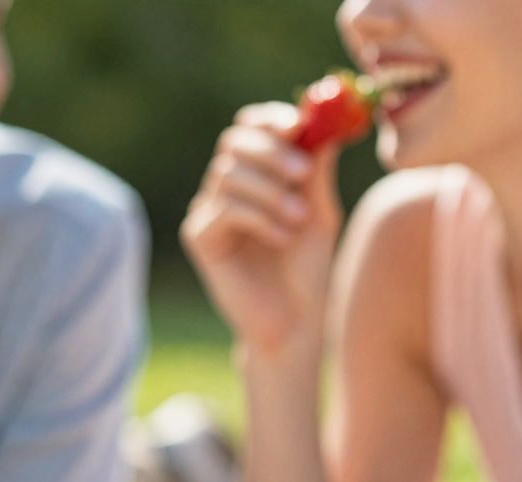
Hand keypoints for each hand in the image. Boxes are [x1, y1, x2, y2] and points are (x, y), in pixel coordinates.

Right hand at [180, 103, 343, 360]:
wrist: (296, 321)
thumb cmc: (309, 269)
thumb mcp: (320, 210)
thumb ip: (316, 168)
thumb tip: (321, 119)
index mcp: (258, 173)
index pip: (251, 127)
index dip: (270, 119)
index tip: (298, 125)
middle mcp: (228, 186)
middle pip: (234, 142)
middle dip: (271, 153)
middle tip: (302, 174)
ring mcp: (210, 210)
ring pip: (229, 174)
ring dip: (270, 193)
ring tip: (298, 220)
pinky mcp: (200, 237)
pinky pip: (223, 208)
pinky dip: (258, 218)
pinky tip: (280, 239)